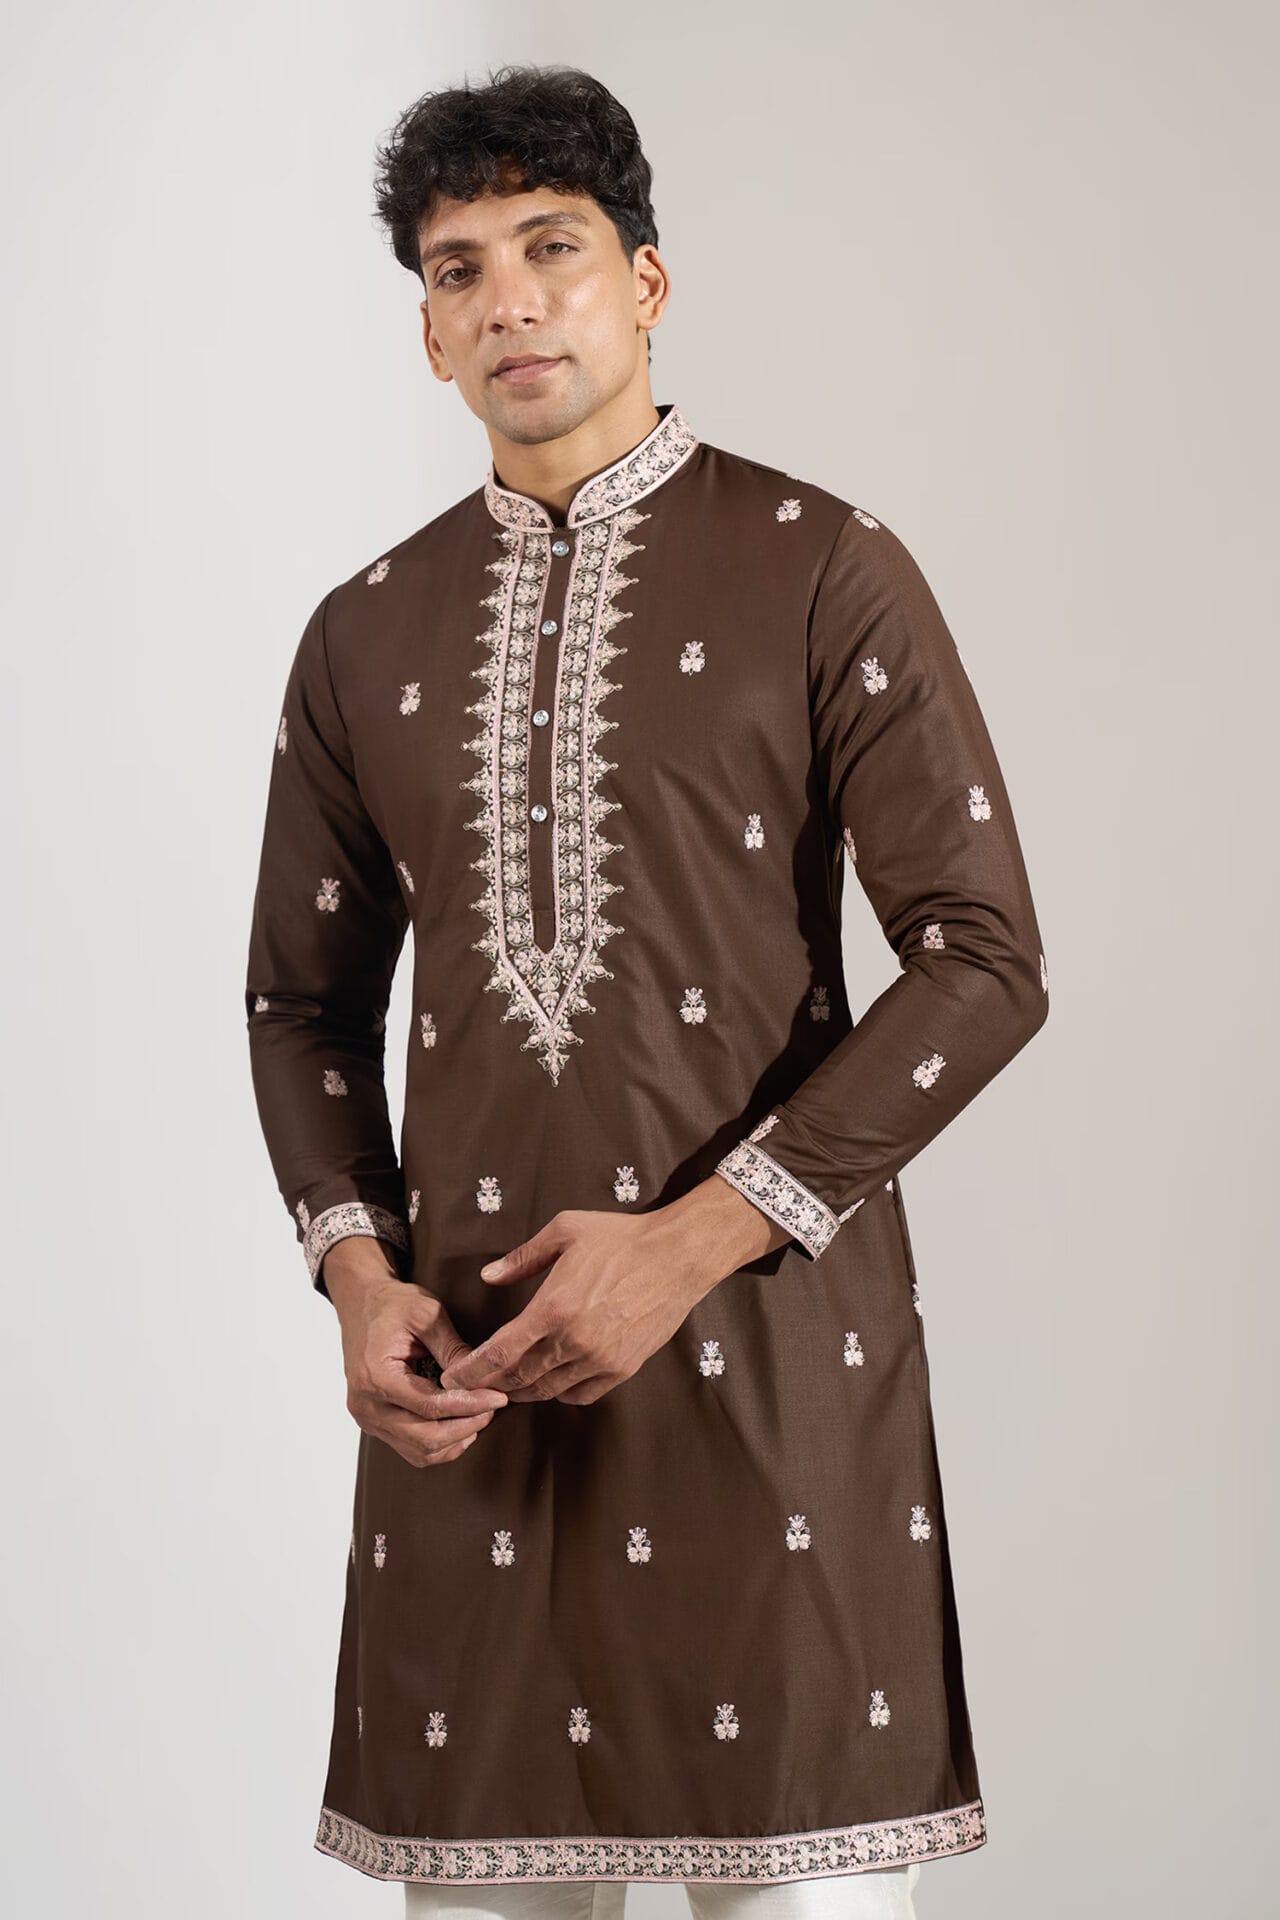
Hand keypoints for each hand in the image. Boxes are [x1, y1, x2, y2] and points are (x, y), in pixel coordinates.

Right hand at [323, 1240, 507, 1466]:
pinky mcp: (374, 1423)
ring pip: (419, 1451)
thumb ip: (453, 1348)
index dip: (469, 1406)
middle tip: (493, 1408)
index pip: (430, 1406)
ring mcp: (367, 1418)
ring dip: (455, 1439)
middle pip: (424, 1437)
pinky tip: (460, 1427)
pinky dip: (440, 1445)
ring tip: (480, 1415)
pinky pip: (410, 1449)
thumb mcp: (427, 1314)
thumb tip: (482, 1378)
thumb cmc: (393, 1305)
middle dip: (465, 1426)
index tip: (498, 1398)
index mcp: (376, 1375)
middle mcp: (366, 1404)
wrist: (361, 1304)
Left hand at [437, 1174, 788, 1405]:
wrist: (678, 1256)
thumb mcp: (564, 1232)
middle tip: (474, 1382)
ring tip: (508, 1384)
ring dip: (523, 1390)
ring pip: (548, 1390)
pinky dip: (560, 1393)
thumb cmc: (620, 1238)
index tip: (452, 1377)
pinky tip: (551, 1383)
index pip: (499, 1352)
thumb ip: (522, 1258)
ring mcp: (599, 1358)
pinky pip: (581, 1394)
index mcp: (552, 1308)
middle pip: (519, 1377)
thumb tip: (488, 1276)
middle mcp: (573, 1341)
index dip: (470, 1369)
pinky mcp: (622, 1367)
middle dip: (492, 1382)